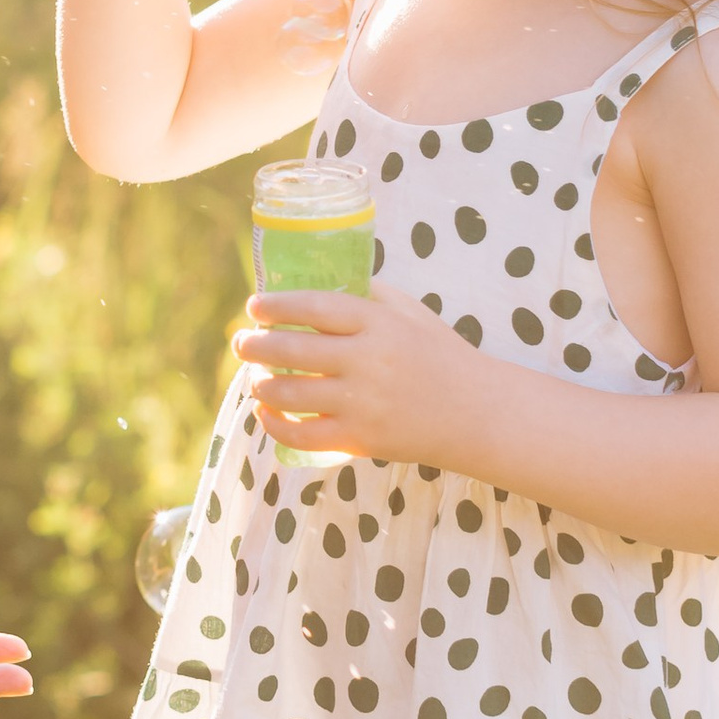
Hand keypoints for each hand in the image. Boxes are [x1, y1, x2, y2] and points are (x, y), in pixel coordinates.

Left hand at [233, 285, 492, 467]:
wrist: (477, 413)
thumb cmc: (440, 356)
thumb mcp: (412, 313)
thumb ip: (369, 294)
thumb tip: (321, 279)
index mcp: (378, 324)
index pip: (314, 306)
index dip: (276, 306)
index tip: (254, 307)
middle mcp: (367, 361)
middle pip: (292, 348)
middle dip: (254, 344)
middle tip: (241, 341)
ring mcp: (362, 403)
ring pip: (289, 391)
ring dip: (260, 383)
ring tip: (255, 376)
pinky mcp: (360, 439)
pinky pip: (301, 434)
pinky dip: (274, 423)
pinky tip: (265, 412)